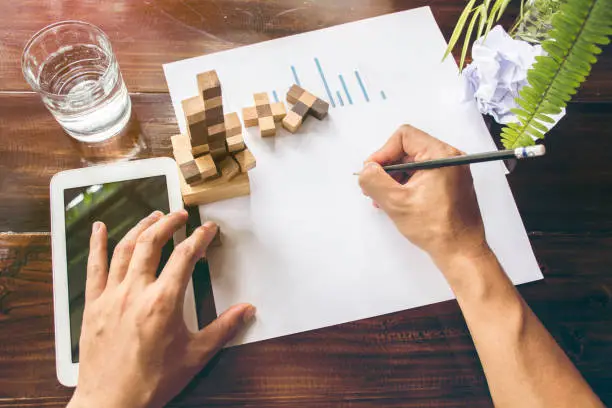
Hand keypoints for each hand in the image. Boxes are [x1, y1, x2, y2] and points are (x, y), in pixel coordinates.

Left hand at [68, 210, 254, 407]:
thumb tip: (246, 311)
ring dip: (140, 227)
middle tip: (180, 214)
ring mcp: (111, 296)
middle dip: (168, 223)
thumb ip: (223, 328)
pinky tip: (99, 229)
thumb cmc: (151, 382)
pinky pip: (94, 268)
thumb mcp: (195, 355)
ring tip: (153, 216)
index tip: (207, 229)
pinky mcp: (93, 305)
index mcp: (163, 302)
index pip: (184, 256)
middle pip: (152, 242)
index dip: (199, 237)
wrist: (111, 403)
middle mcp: (135, 292)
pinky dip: (97, 245)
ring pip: (125, 249)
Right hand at [358, 125, 488, 266]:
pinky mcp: (451, 185)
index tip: (372, 171)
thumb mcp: (396, 202)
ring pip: (413, 163)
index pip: (404, 137)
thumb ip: (374, 180)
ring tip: (382, 198)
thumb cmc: (437, 229)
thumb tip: (366, 169)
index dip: (383, 152)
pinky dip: (407, 185)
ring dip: (394, 178)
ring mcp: (452, 172)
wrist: (461, 252)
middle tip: (373, 186)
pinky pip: (422, 175)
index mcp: (441, 156)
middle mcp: (450, 159)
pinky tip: (396, 202)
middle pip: (408, 149)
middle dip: (387, 167)